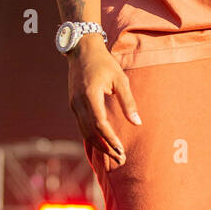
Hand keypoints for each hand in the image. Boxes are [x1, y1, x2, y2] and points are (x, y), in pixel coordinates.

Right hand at [67, 36, 140, 163]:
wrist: (82, 50)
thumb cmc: (104, 63)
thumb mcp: (120, 80)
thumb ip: (128, 102)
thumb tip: (137, 123)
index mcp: (90, 95)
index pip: (100, 124)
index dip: (111, 139)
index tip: (122, 150)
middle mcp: (78, 103)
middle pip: (91, 132)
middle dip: (105, 148)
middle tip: (120, 159)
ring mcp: (73, 104)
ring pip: (84, 131)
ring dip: (98, 145)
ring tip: (113, 155)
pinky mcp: (73, 105)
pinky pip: (81, 125)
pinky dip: (91, 137)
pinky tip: (102, 143)